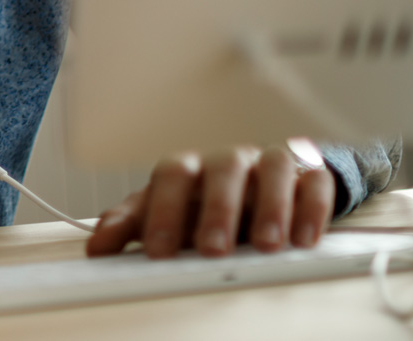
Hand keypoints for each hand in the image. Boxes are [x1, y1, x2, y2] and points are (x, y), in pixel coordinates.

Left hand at [86, 140, 335, 258]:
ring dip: (271, 207)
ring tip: (267, 245)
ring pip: (272, 168)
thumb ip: (132, 226)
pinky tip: (304, 238)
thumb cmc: (204, 203)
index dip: (162, 211)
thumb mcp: (166, 213)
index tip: (157, 250)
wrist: (258, 186)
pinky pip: (314, 181)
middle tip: (213, 249)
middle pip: (222, 170)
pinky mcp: (307, 176)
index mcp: (189, 169)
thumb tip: (97, 247)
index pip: (171, 176)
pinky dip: (310, 208)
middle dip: (217, 211)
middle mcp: (228, 162)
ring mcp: (268, 166)